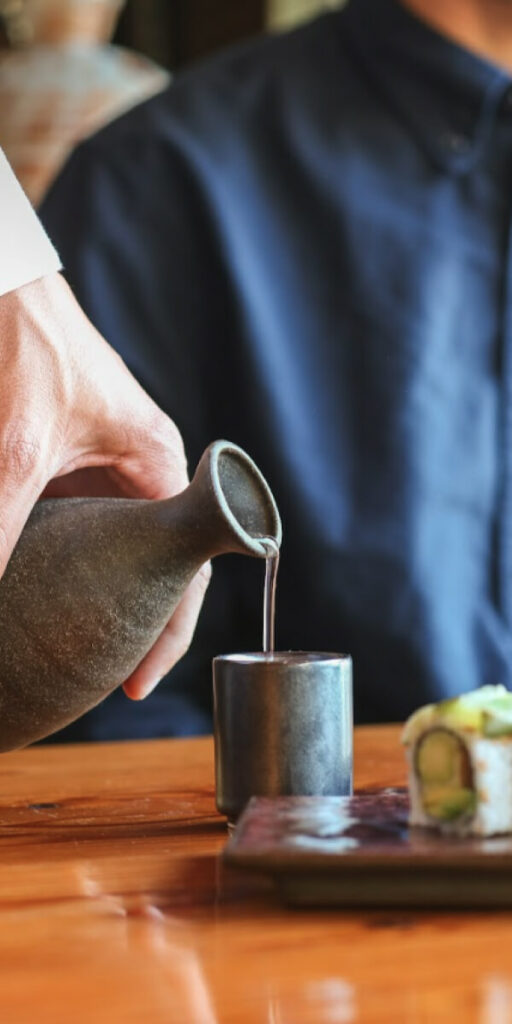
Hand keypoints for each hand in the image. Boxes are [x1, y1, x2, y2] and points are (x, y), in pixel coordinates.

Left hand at [0, 272, 209, 698]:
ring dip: (98, 598)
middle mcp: (138, 469)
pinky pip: (74, 530)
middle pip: (152, 565)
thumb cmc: (24, 343)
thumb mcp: (15, 446)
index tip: (138, 684)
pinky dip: (61, 567)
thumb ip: (2, 527)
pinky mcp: (60, 463)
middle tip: (101, 679)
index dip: (170, 632)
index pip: (188, 565)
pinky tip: (35, 598)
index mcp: (157, 462)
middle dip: (133, 623)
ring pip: (111, 551)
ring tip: (73, 652)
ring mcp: (99, 468)